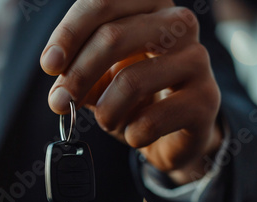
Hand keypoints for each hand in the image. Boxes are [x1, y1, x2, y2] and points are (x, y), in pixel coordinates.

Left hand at [41, 0, 222, 184]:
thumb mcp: (99, 75)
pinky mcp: (206, 100)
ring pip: (131, 80)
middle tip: (60, 102)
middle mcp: (179, 23)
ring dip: (105, 111)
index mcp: (149, 5)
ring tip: (105, 120)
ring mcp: (197, 60)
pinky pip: (152, 119)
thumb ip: (77, 71)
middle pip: (113, 37)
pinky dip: (132, 134)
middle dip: (77, 75)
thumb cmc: (133, 94)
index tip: (50, 65)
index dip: (69, 34)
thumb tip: (60, 89)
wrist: (174, 130)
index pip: (103, 3)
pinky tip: (135, 134)